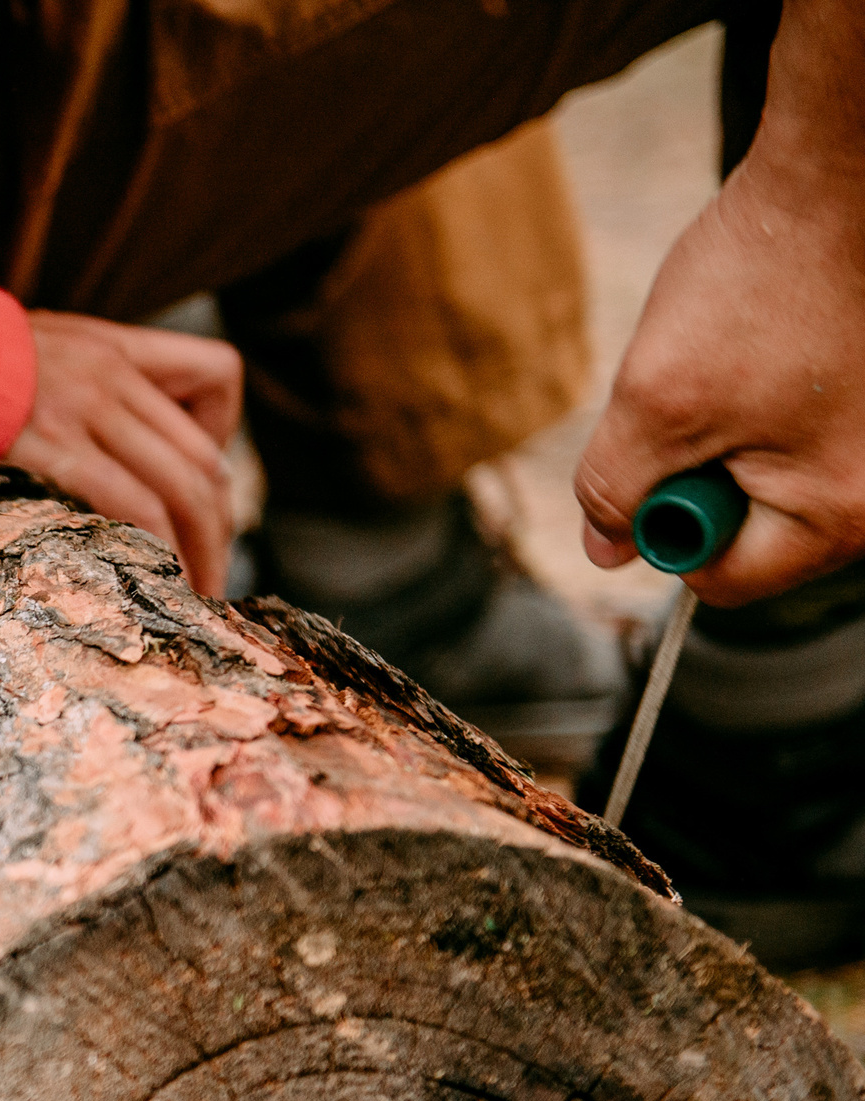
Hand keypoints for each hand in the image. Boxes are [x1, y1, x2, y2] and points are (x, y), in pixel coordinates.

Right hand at [9, 310, 241, 595]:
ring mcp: (86, 409)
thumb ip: (74, 382)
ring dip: (201, 551)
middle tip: (211, 573)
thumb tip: (92, 444)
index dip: (221, 435)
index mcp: (114, 346)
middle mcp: (112, 374)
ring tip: (195, 594)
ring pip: (184, 487)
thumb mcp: (31, 351)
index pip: (217, 375)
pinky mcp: (54, 447)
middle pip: (204, 457)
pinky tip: (154, 581)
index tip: (196, 479)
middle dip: (218, 526)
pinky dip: (158, 549)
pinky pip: (133, 505)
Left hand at [574, 64, 864, 604]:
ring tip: (735, 353)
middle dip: (698, 469)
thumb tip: (605, 548)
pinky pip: (789, 427)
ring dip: (720, 428)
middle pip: (746, 528)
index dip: (664, 527)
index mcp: (841, 512)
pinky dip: (753, 393)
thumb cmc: (759, 283)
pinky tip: (760, 336)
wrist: (838, 176)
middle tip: (695, 394)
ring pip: (760, 473)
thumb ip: (617, 490)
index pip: (723, 580)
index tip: (656, 457)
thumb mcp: (655, 401)